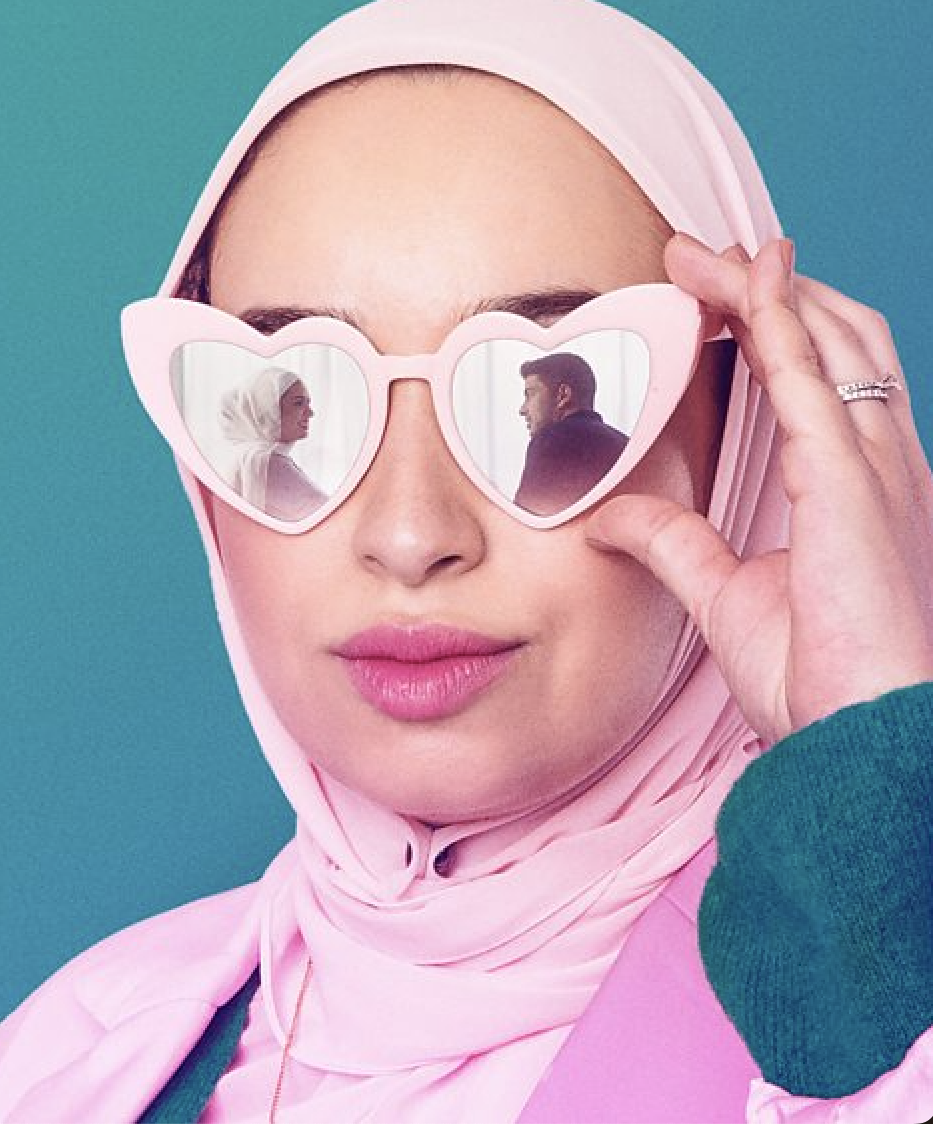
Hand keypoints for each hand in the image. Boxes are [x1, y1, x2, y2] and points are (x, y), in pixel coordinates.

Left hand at [587, 234, 932, 743]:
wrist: (869, 739)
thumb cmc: (824, 685)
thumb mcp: (726, 598)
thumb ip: (673, 547)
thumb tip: (610, 519)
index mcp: (864, 492)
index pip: (823, 380)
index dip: (775, 324)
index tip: (709, 294)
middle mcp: (886, 467)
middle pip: (834, 341)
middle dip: (767, 287)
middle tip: (691, 256)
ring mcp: (880, 470)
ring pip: (827, 341)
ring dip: (762, 287)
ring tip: (699, 253)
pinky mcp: (853, 485)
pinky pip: (810, 381)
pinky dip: (778, 321)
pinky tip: (744, 285)